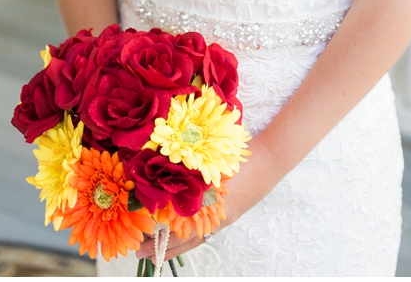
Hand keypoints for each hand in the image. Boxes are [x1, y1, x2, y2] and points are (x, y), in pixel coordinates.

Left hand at [137, 138, 279, 260]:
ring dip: (175, 242)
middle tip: (141, 251)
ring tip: (155, 245)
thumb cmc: (240, 159)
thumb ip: (190, 178)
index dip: (159, 243)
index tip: (141, 247)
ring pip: (194, 237)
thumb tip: (162, 185)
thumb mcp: (211, 167)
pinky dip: (190, 232)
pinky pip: (206, 228)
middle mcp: (215, 218)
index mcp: (209, 211)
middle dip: (162, 247)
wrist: (269, 158)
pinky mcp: (229, 211)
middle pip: (185, 242)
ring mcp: (223, 216)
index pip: (179, 237)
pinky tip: (179, 230)